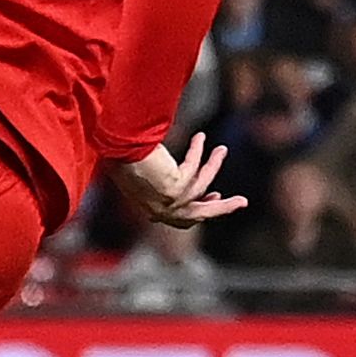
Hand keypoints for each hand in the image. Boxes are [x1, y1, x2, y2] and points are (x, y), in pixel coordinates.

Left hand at [116, 133, 245, 229]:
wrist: (113, 153)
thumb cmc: (118, 157)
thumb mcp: (137, 172)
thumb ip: (156, 177)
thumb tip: (170, 168)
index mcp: (148, 207)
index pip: (180, 218)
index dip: (199, 210)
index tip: (214, 195)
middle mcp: (158, 210)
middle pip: (199, 214)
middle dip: (222, 207)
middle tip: (242, 201)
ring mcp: (168, 202)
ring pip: (203, 188)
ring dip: (214, 165)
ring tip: (222, 149)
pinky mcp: (176, 190)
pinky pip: (195, 168)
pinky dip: (198, 152)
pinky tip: (200, 138)